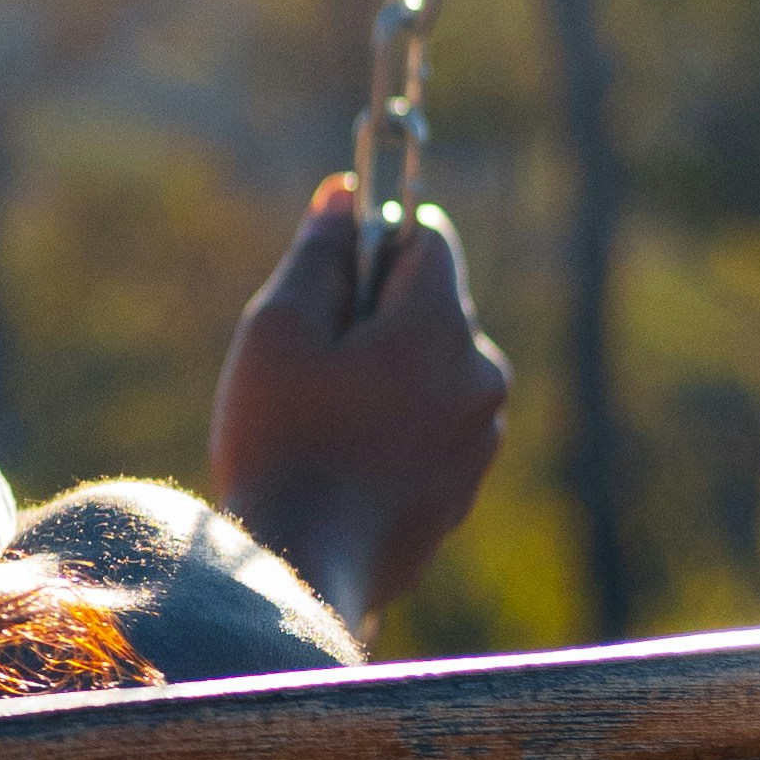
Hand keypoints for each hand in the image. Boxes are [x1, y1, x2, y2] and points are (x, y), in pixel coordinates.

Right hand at [206, 177, 512, 626]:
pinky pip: (433, 428)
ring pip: (433, 371)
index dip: (374, 237)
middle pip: (433, 308)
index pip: (428, 239)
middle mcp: (480, 376)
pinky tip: (340, 459)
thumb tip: (346, 192)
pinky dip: (395, 426)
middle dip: (376, 314)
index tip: (328, 268)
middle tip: (308, 355)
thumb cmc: (281, 437)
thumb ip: (320, 253)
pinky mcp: (465, 489)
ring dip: (386, 373)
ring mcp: (480, 439)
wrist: (303, 567)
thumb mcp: (279, 327)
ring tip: (320, 416)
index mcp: (441, 326)